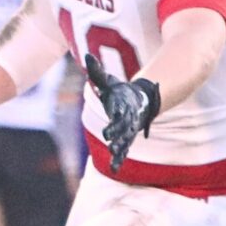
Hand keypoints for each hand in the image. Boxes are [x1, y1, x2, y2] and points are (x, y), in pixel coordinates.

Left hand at [84, 54, 160, 171]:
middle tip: (111, 144)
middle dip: (117, 136)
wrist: (139, 101)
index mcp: (121, 107)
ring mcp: (128, 131)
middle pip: (122, 129)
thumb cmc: (120, 92)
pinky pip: (123, 150)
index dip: (114, 120)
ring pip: (124, 141)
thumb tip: (86, 55)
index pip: (118, 114)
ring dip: (119, 150)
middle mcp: (127, 120)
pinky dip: (119, 159)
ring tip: (114, 158)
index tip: (109, 127)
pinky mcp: (126, 138)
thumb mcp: (108, 82)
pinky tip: (114, 169)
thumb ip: (97, 72)